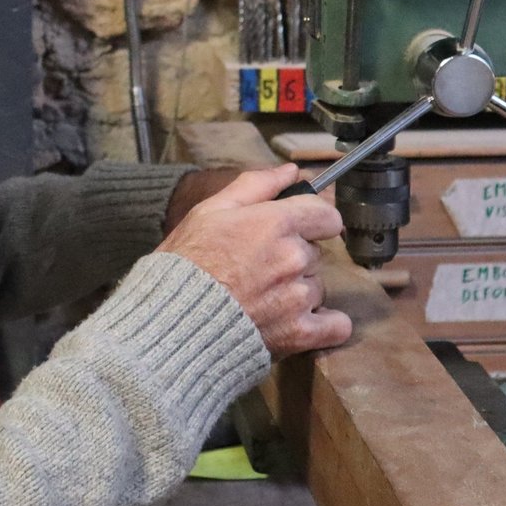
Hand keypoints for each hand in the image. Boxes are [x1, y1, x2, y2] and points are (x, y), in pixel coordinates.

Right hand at [156, 163, 352, 359]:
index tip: (295, 230)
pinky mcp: (300, 334)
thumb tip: (290, 171)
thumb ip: (256, 185)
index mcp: (276, 223)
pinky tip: (297, 322)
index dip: (311, 221)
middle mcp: (294, 258)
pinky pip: (336, 326)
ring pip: (318, 287)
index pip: (327, 216)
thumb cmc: (186, 263)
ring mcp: (299, 298)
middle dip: (294, 257)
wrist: (170, 321)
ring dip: (299, 291)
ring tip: (262, 297)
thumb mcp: (210, 211)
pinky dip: (324, 325)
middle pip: (316, 253)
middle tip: (258, 268)